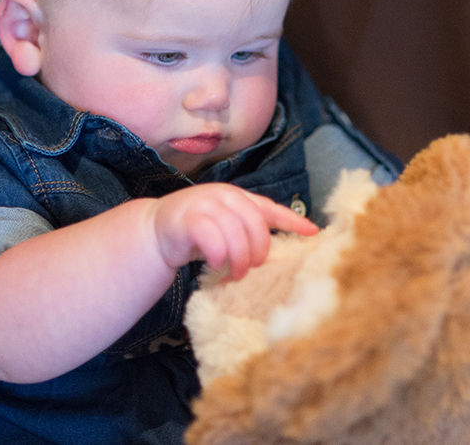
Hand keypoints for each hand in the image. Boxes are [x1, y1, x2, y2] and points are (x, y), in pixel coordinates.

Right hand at [149, 184, 317, 279]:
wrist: (156, 230)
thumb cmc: (197, 232)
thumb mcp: (226, 227)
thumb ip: (248, 230)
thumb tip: (279, 245)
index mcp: (237, 196)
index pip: (269, 208)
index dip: (292, 220)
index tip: (313, 233)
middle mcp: (223, 195)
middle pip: (255, 224)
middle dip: (258, 250)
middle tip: (252, 268)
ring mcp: (204, 204)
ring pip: (235, 232)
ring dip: (238, 258)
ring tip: (234, 273)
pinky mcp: (186, 219)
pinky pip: (211, 238)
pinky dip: (218, 254)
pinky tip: (216, 264)